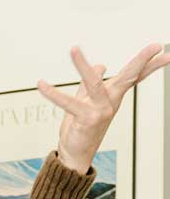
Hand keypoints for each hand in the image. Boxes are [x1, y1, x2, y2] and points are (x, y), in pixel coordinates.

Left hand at [37, 43, 169, 173]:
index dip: (149, 65)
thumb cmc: (82, 126)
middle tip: (157, 45)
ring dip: (82, 65)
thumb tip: (101, 64)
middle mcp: (110, 102)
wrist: (75, 153)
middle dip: (141, 61)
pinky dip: (52, 93)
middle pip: (128, 77)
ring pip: (93, 83)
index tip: (164, 51)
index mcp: (112, 96)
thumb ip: (90, 83)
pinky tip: (41, 84)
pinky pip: (67, 103)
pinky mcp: (85, 119)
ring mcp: (100, 111)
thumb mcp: (86, 100)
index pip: (134, 77)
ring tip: (73, 48)